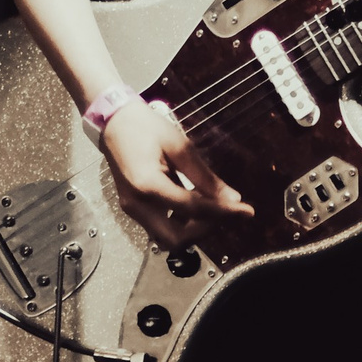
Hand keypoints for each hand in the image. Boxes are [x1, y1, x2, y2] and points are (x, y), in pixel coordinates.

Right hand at [102, 96, 251, 249]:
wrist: (113, 122)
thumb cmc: (146, 127)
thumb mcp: (179, 145)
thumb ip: (204, 175)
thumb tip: (232, 198)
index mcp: (148, 184)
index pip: (193, 209)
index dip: (223, 213)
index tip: (247, 212)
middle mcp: (137, 205)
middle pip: (176, 239)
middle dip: (205, 230)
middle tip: (225, 212)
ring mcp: (132, 210)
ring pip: (167, 239)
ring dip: (192, 231)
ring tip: (211, 209)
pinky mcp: (134, 209)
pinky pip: (160, 228)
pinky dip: (181, 224)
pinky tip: (194, 206)